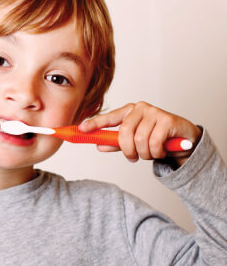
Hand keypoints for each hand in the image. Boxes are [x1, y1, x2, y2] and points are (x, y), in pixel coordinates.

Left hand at [79, 102, 201, 165]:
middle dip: (128, 150)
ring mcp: (154, 112)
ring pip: (139, 140)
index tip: (81, 129)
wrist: (185, 140)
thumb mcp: (133, 142)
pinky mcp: (167, 120)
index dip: (94, 124)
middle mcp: (140, 108)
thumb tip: (99, 146)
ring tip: (150, 153)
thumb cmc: (157, 138)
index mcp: (128, 112)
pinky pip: (154, 142)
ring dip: (144, 153)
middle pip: (124, 132)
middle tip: (134, 157)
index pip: (108, 117)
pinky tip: (161, 150)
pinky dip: (156, 152)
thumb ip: (116, 143)